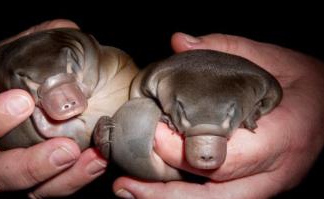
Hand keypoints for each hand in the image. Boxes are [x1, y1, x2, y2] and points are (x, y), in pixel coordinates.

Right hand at [0, 19, 106, 197]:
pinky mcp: (44, 172)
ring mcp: (17, 159)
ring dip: (58, 179)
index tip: (23, 102)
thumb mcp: (46, 42)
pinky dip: (76, 178)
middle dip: (27, 165)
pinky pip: (53, 186)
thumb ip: (47, 55)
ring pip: (25, 188)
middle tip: (65, 149)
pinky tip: (98, 160)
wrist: (70, 70)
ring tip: (92, 159)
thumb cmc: (48, 54)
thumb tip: (61, 98)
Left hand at [113, 33, 323, 198]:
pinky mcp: (259, 189)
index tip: (152, 132)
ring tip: (130, 192)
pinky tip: (156, 191)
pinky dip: (184, 197)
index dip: (184, 151)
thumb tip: (179, 42)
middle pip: (214, 195)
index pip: (227, 157)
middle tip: (126, 184)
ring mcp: (268, 186)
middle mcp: (276, 172)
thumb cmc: (309, 85)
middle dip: (165, 192)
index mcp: (285, 138)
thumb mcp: (276, 60)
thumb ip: (226, 49)